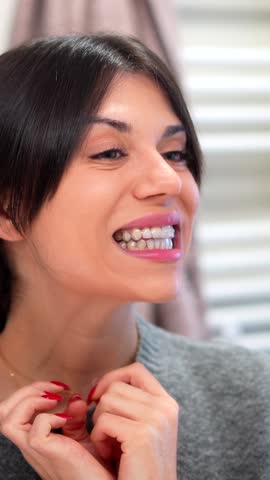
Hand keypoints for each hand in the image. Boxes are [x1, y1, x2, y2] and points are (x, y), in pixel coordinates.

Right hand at [0, 381, 115, 479]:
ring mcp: (35, 450)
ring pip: (8, 420)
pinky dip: (49, 417)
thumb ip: (75, 418)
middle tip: (55, 390)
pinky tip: (66, 419)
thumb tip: (75, 397)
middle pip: (4, 412)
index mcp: (35, 439)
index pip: (14, 411)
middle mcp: (30, 444)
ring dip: (31, 400)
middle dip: (27, 391)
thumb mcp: (82, 438)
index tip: (60, 388)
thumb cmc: (93, 469)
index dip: (32, 392)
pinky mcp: (46, 453)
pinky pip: (35, 430)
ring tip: (55, 400)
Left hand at [73, 362, 178, 479]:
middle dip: (103, 410)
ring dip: (100, 425)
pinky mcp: (143, 434)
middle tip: (112, 437)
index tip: (98, 397)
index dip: (112, 378)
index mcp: (167, 403)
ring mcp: (156, 419)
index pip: (136, 370)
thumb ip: (126, 404)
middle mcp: (165, 407)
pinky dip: (99, 438)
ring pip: (107, 401)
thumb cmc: (138, 467)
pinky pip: (103, 421)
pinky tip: (110, 455)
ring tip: (112, 447)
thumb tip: (93, 388)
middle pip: (116, 386)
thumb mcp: (139, 428)